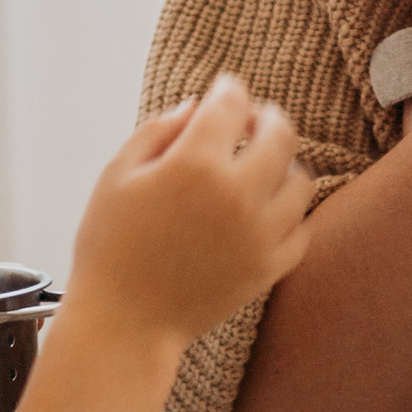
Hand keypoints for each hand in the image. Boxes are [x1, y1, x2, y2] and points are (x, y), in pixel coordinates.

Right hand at [65, 75, 311, 356]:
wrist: (123, 323)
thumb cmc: (109, 248)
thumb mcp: (117, 176)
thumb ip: (157, 131)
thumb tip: (195, 107)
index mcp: (194, 164)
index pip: (231, 105)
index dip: (229, 89)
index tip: (225, 89)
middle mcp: (237, 194)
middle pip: (281, 134)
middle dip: (268, 117)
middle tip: (253, 121)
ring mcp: (259, 234)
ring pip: (300, 181)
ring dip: (285, 165)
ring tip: (262, 168)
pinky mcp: (268, 268)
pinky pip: (301, 229)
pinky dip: (291, 213)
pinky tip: (269, 210)